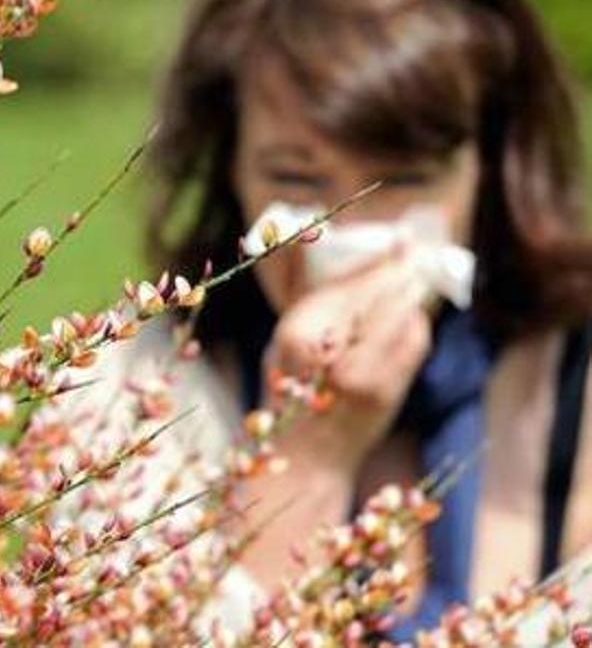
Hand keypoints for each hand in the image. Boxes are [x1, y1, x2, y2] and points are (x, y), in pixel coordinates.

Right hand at [263, 244, 432, 475]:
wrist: (305, 455)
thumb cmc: (289, 393)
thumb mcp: (283, 339)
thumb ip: (307, 294)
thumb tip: (315, 246)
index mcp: (297, 334)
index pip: (349, 286)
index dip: (378, 262)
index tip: (401, 242)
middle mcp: (331, 352)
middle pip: (379, 295)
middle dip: (400, 271)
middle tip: (415, 250)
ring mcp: (364, 374)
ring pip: (403, 314)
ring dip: (411, 295)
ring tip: (414, 280)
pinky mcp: (388, 390)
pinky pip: (413, 341)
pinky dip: (415, 323)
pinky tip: (411, 315)